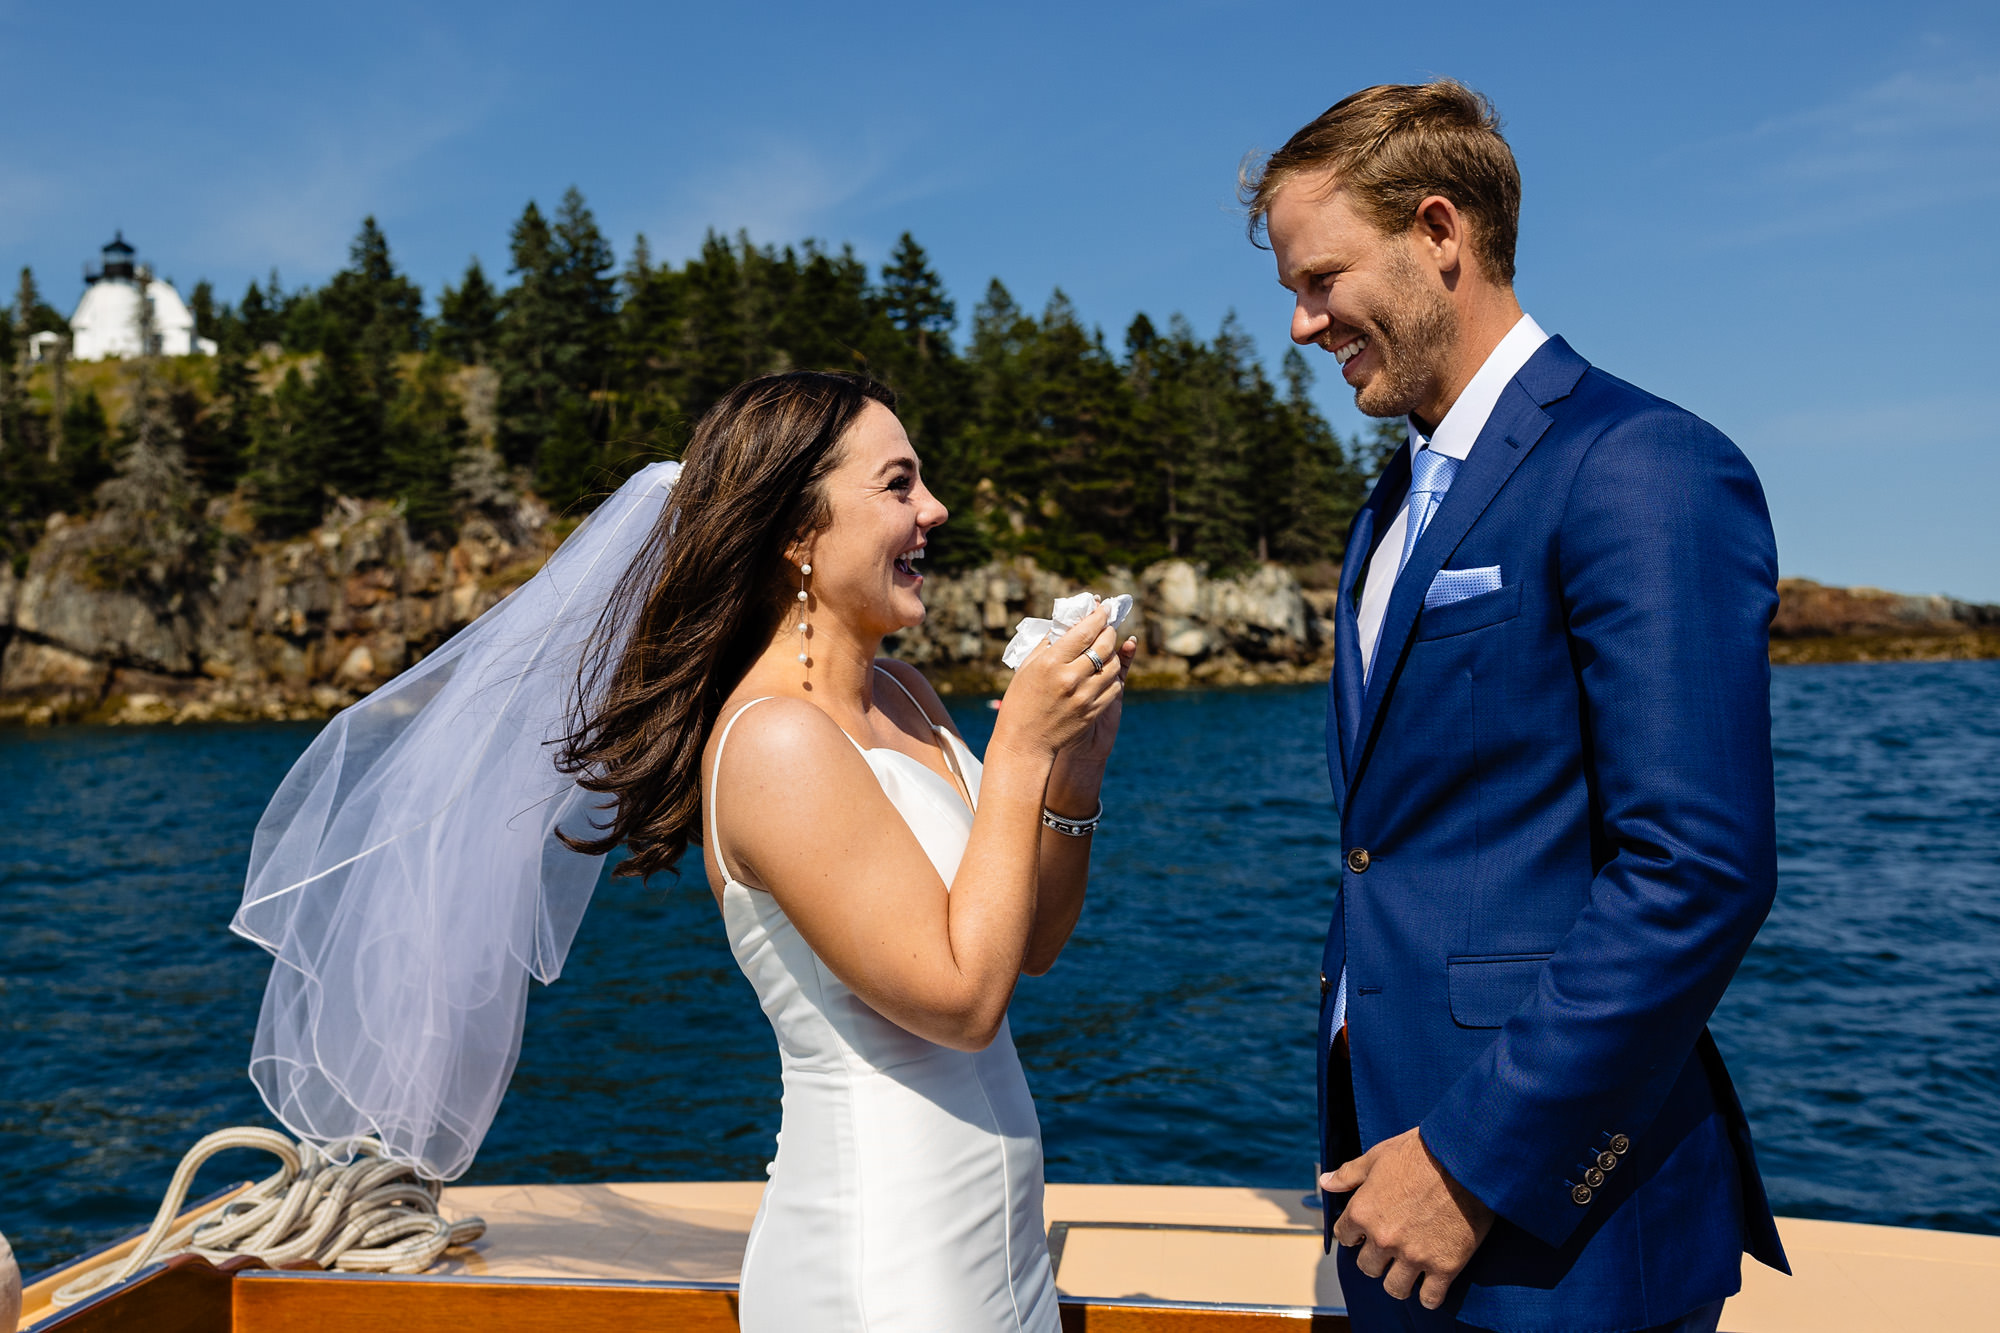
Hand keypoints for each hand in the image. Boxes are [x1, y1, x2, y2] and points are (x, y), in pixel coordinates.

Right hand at [992, 605, 1132, 760]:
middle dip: (1109, 631)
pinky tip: (1106, 670)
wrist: (1025, 742)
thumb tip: (1066, 622)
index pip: (1084, 631)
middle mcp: (1070, 678)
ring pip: (1113, 665)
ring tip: (1106, 648)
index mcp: (1051, 663)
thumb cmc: (1021, 702)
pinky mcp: (1093, 711)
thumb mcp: (1027, 667)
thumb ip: (1048, 643)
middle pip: (1103, 645)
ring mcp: (1084, 696)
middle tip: (1108, 625)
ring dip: (1113, 652)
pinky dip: (1113, 674)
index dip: (1098, 615)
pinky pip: (1114, 686)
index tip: (1105, 606)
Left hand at [1323, 1128, 1493, 1308]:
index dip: (1356, 1234)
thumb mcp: (1378, 1156)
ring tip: (1409, 1269)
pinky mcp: (1445, 1266)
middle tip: (1391, 1249)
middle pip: (1368, 1267)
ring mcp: (1414, 1256)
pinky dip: (1429, 1295)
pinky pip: (1430, 1298)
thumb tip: (1325, 1182)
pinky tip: (1432, 1284)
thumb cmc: (1421, 1152)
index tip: (1367, 1232)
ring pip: (1395, 1288)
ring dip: (1399, 1280)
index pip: (1345, 1237)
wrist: (1466, 1159)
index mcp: (1363, 1212)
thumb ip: (1349, 1174)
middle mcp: (1384, 1239)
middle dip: (1376, 1259)